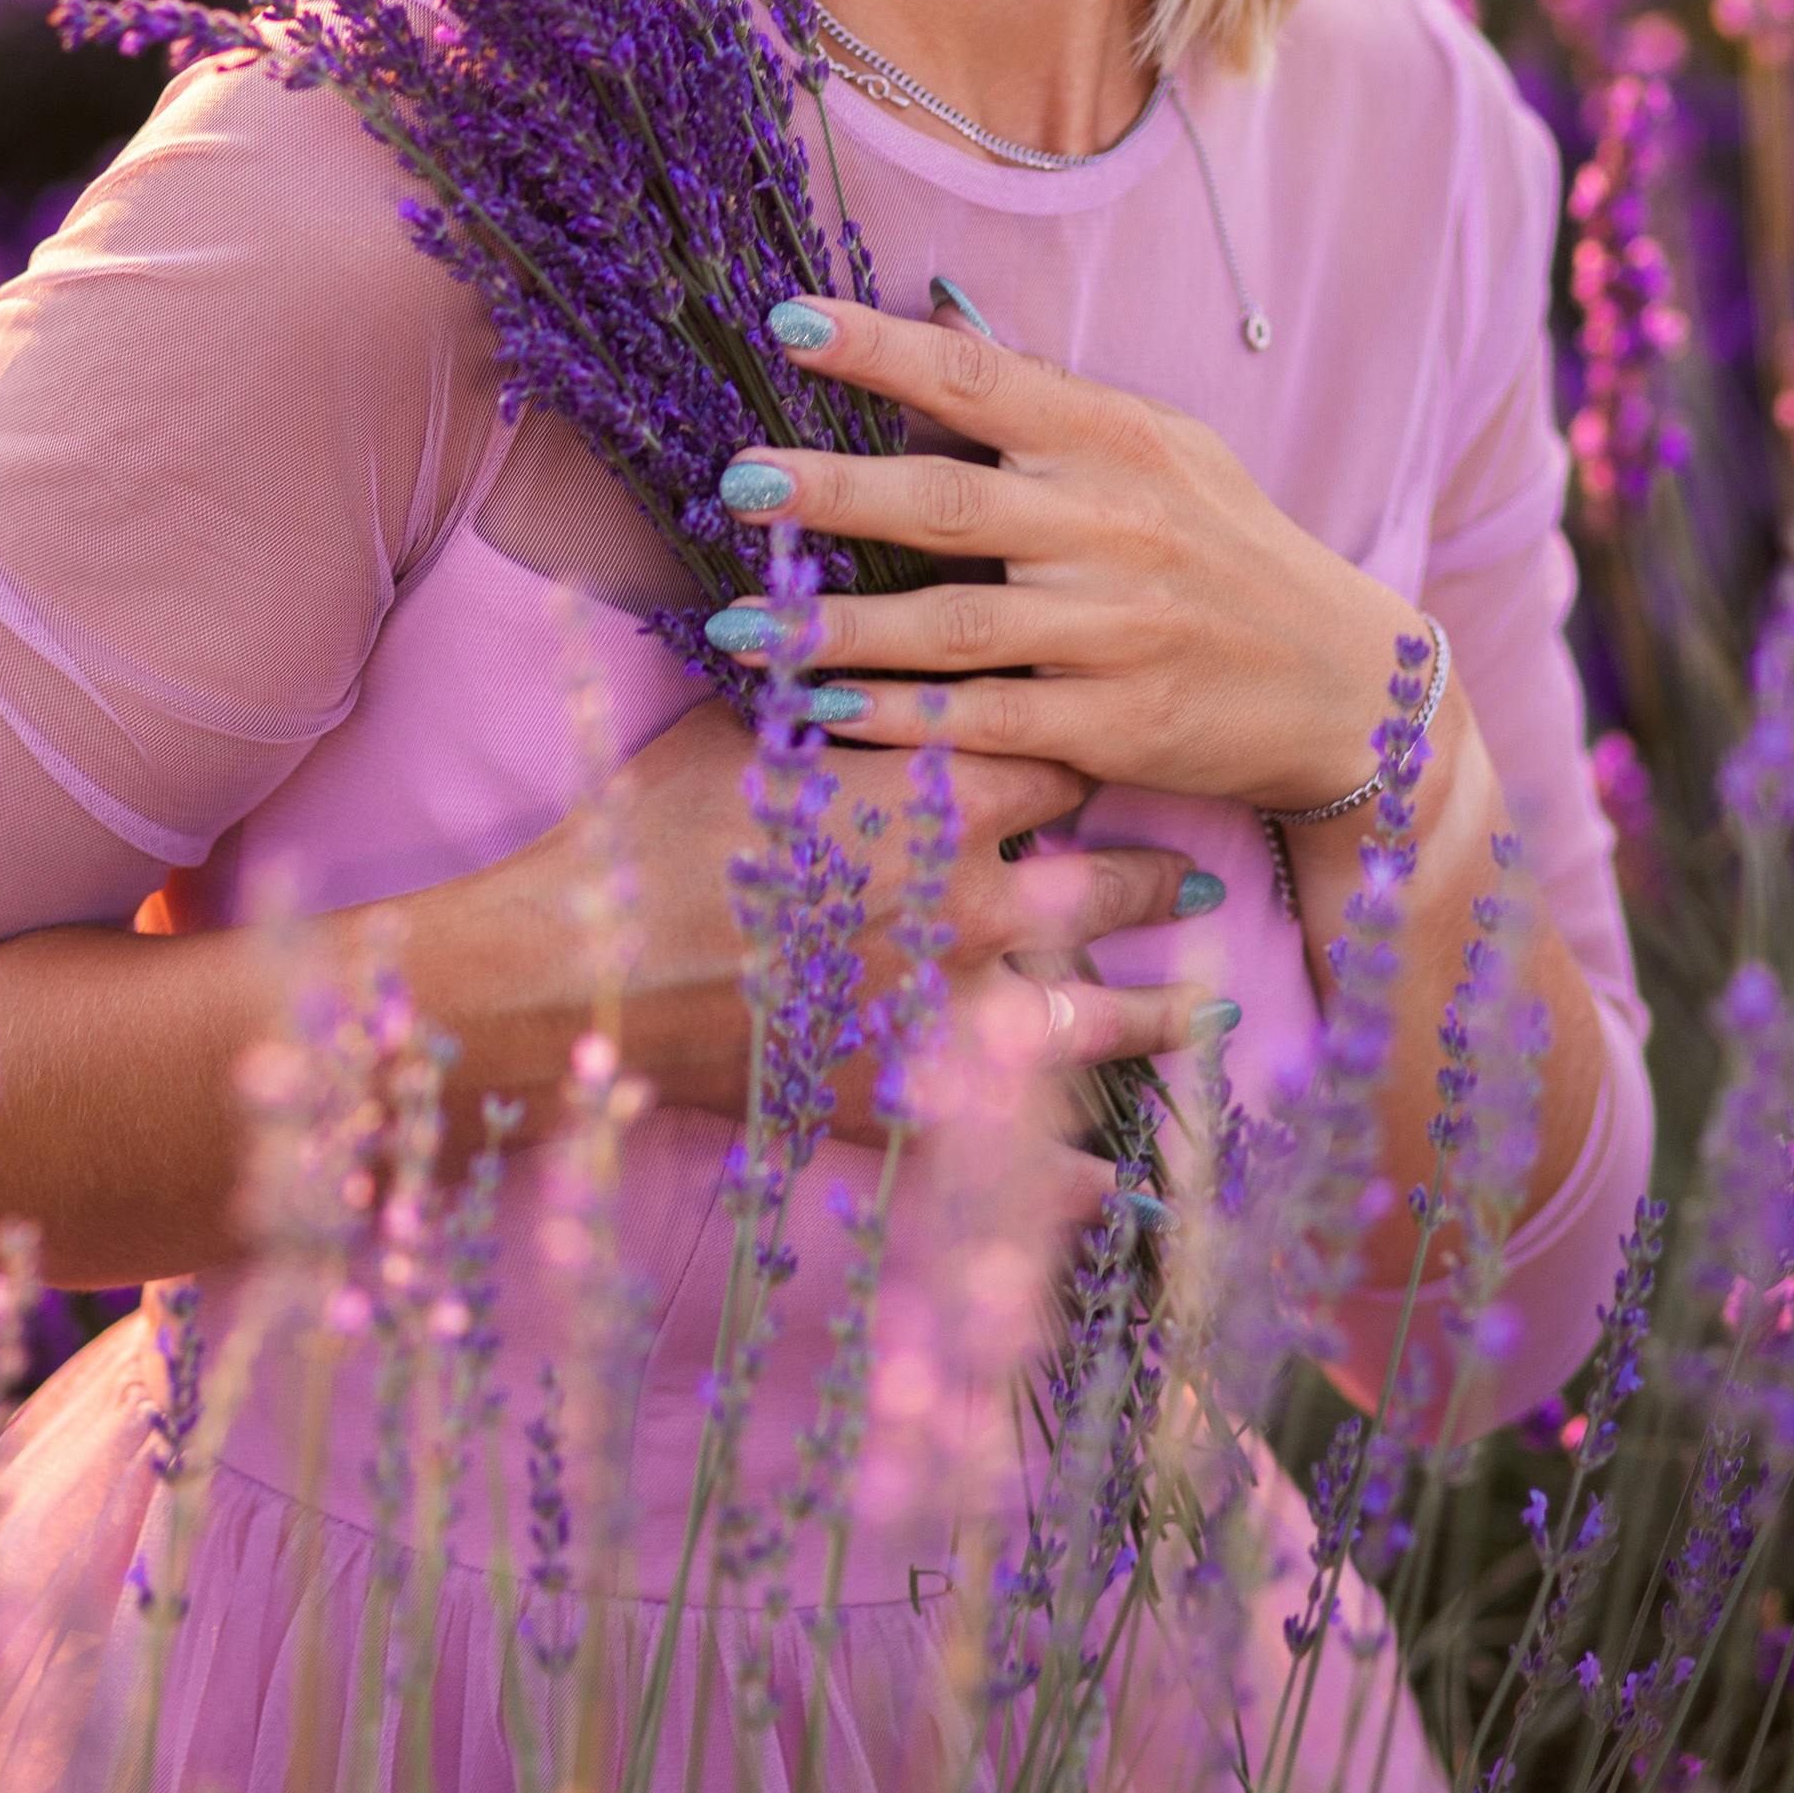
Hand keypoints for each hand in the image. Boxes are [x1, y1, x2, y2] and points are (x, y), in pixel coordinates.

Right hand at [405, 699, 1210, 1153]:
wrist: (582, 968)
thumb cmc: (651, 832)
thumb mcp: (745, 731)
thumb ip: (826, 687)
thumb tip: (850, 616)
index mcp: (944, 798)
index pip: (1063, 762)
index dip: (1085, 757)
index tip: (1108, 760)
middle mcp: (976, 905)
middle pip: (1108, 885)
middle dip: (1155, 883)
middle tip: (1198, 886)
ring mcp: (951, 1012)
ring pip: (1099, 1017)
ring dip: (1161, 1020)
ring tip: (1211, 1023)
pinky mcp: (910, 1102)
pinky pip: (1020, 1151)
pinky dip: (1076, 1168)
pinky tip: (1118, 1176)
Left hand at [711, 295, 1420, 811]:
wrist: (1351, 686)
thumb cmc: (1233, 552)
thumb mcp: (1167, 450)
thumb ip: (1054, 402)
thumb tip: (936, 328)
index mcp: (1115, 441)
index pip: (979, 378)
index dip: (880, 348)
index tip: (787, 323)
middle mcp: (1112, 529)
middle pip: (949, 502)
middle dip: (834, 490)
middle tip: (735, 480)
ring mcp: (1115, 633)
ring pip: (951, 626)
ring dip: (835, 626)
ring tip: (740, 624)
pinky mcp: (1114, 728)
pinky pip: (985, 722)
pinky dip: (898, 720)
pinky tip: (819, 715)